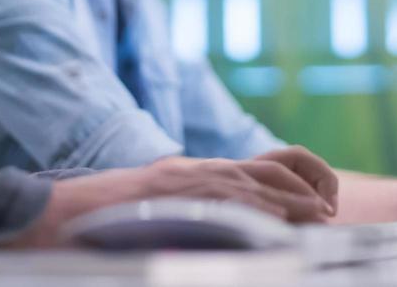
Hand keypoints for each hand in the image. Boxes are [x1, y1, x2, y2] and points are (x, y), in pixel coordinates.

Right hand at [10, 154, 333, 246]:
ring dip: (295, 200)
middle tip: (327, 212)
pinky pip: (235, 203)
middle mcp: (198, 172)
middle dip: (304, 189)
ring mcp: (191, 184)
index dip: (292, 182)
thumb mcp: (162, 202)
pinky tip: (284, 225)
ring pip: (259, 185)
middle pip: (268, 171)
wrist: (69, 213)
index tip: (316, 202)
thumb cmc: (111, 216)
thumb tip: (229, 227)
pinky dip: (265, 212)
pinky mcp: (183, 199)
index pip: (258, 167)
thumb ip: (194, 205)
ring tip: (321, 216)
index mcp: (196, 172)